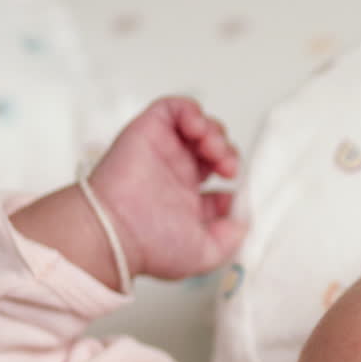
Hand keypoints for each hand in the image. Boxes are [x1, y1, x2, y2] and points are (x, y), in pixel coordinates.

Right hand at [87, 97, 243, 280]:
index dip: (235, 177)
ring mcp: (163, 151)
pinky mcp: (149, 131)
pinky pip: (174, 107)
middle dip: (227, 152)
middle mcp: (176, 173)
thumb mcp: (208, 254)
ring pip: (198, 125)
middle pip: (212, 146)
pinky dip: (192, 111)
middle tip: (226, 167)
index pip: (220, 176)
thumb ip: (233, 236)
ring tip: (212, 150)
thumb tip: (243, 215)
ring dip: (215, 132)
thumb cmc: (152, 247)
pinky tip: (198, 131)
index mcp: (188, 199)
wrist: (116, 232)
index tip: (233, 192)